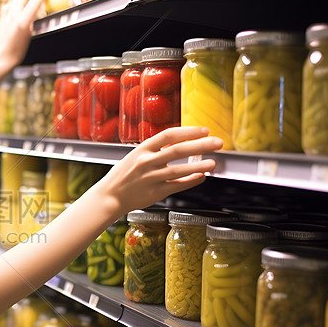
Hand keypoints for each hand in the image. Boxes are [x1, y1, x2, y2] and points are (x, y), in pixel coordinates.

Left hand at [0, 0, 50, 73]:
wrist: (1, 58)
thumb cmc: (16, 52)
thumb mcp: (30, 35)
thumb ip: (33, 20)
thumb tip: (36, 11)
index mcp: (23, 21)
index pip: (36, 0)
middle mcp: (13, 15)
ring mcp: (6, 15)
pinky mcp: (1, 17)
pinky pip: (10, 3)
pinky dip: (17, 0)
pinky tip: (19, 4)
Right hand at [96, 126, 222, 212]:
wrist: (110, 196)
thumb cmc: (123, 175)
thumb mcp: (135, 156)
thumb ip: (155, 150)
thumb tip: (180, 143)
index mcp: (142, 149)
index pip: (169, 135)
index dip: (188, 131)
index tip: (204, 130)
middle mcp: (146, 162)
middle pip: (177, 150)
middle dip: (200, 145)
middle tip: (217, 142)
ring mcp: (151, 178)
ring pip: (179, 170)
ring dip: (198, 165)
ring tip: (213, 162)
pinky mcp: (155, 193)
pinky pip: (177, 185)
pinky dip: (191, 181)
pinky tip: (201, 177)